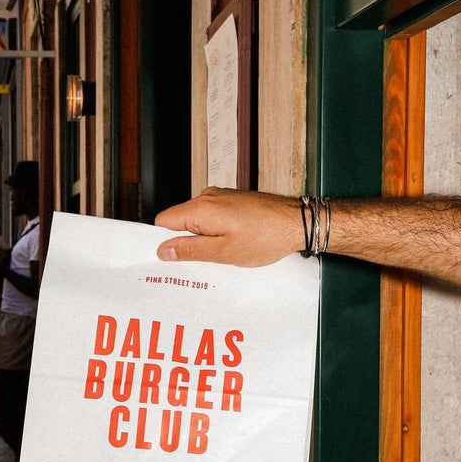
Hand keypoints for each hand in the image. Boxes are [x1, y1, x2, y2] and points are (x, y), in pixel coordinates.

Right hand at [155, 187, 304, 266]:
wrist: (297, 222)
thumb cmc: (266, 237)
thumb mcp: (224, 252)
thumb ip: (190, 250)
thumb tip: (164, 250)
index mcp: (201, 209)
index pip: (163, 221)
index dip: (163, 241)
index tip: (169, 260)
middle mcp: (208, 197)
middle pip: (180, 221)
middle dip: (185, 243)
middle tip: (199, 264)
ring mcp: (221, 197)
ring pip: (197, 221)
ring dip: (202, 239)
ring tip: (220, 256)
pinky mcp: (233, 201)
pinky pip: (212, 218)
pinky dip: (215, 232)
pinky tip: (230, 246)